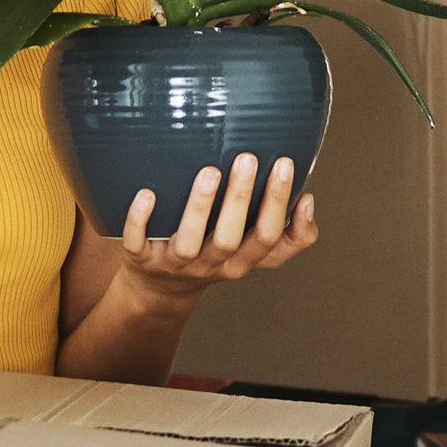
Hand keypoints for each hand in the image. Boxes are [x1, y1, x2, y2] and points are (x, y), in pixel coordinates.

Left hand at [113, 153, 317, 304]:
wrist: (158, 288)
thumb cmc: (212, 254)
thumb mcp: (252, 251)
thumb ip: (289, 234)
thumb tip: (308, 201)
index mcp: (240, 261)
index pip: (267, 238)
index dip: (277, 204)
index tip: (285, 164)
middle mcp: (210, 265)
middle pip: (229, 239)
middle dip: (239, 200)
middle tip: (246, 158)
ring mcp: (174, 264)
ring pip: (189, 242)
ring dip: (199, 207)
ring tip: (209, 171)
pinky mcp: (140, 261)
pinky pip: (138, 243)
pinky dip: (141, 220)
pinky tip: (146, 193)